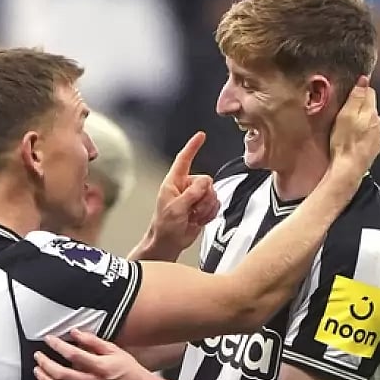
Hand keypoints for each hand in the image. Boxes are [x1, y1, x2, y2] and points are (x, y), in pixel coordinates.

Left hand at [33, 329, 158, 379]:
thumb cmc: (130, 373)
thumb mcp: (115, 351)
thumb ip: (93, 342)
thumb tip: (76, 333)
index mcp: (101, 368)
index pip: (74, 355)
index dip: (58, 345)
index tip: (49, 340)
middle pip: (62, 374)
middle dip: (46, 363)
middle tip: (39, 356)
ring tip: (37, 371)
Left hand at [142, 132, 219, 258]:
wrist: (169, 243)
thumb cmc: (164, 226)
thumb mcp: (176, 208)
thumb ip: (191, 193)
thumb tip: (205, 183)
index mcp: (173, 182)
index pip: (184, 160)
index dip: (192, 147)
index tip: (200, 136)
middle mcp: (185, 187)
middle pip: (206, 181)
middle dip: (203, 197)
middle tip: (192, 210)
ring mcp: (194, 197)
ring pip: (213, 194)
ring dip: (206, 207)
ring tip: (193, 216)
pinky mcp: (202, 207)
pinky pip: (215, 204)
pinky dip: (209, 213)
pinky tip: (198, 220)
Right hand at [328, 76, 379, 176]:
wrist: (348, 168)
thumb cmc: (344, 142)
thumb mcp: (345, 115)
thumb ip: (356, 97)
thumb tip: (364, 80)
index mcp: (371, 112)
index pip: (369, 92)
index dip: (358, 90)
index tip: (348, 93)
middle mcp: (378, 122)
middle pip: (370, 107)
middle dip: (359, 107)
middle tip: (343, 111)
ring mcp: (377, 136)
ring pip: (369, 122)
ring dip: (360, 121)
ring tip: (346, 127)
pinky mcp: (373, 147)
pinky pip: (368, 135)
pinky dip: (362, 134)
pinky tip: (352, 139)